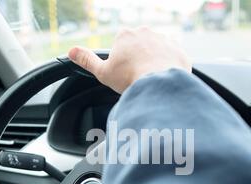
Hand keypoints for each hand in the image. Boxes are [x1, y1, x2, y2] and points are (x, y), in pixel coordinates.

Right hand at [68, 27, 191, 93]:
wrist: (159, 84)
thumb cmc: (129, 78)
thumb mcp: (102, 72)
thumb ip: (86, 60)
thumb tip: (71, 52)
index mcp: (126, 35)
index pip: (122, 43)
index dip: (122, 59)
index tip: (124, 71)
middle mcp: (146, 32)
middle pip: (140, 45)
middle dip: (139, 58)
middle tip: (137, 76)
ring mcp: (165, 40)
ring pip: (157, 50)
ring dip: (155, 61)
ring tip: (152, 79)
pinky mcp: (179, 50)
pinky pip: (174, 57)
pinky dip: (170, 67)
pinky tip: (165, 79)